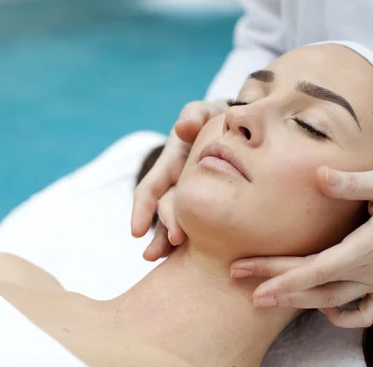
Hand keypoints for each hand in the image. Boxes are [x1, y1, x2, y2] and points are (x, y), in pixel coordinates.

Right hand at [132, 99, 228, 260]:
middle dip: (160, 230)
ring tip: (163, 260)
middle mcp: (176, 182)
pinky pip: (199, 224)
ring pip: (176, 221)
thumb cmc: (216, 119)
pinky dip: (192, 239)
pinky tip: (195, 258)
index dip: (142, 209)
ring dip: (166, 241)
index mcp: (172, 162)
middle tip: (161, 251)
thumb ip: (195, 117)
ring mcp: (190, 194)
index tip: (136, 231)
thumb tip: (184, 128)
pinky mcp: (206, 203)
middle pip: (163, 210)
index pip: (152, 187)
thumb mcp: (204, 113)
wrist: (236, 128)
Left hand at [230, 166, 372, 327]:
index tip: (255, 286)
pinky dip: (341, 314)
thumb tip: (317, 175)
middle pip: (316, 286)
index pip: (318, 269)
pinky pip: (364, 311)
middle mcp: (372, 272)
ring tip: (266, 295)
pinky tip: (324, 308)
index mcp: (369, 247)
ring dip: (297, 300)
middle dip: (276, 285)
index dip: (284, 278)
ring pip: (332, 300)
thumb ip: (351, 183)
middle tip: (239, 278)